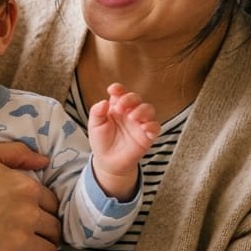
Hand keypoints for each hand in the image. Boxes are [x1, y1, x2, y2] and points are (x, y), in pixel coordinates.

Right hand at [0, 141, 61, 250]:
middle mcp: (29, 214)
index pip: (52, 203)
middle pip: (54, 229)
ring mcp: (18, 239)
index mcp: (26, 187)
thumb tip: (44, 161)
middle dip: (52, 235)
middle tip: (47, 239)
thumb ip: (17, 152)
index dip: (49, 210)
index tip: (44, 217)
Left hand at [87, 83, 159, 197]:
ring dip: (142, 110)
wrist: (108, 162)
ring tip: (132, 117)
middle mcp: (130, 112)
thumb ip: (97, 112)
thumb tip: (103, 101)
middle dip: (130, 99)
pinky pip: (156, 127)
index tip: (113, 90)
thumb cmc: (101, 141)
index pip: (121, 92)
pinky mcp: (147, 136)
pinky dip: (152, 125)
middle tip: (120, 107)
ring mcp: (140, 123)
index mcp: (117, 107)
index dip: (119, 88)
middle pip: (136, 98)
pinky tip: (143, 128)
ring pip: (149, 109)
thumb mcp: (95, 125)